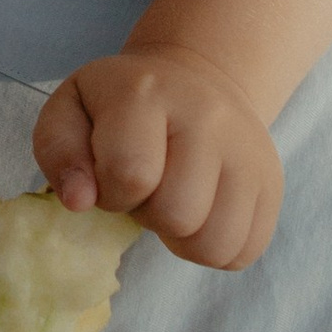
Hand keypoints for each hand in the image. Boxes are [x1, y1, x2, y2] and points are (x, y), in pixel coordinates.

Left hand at [34, 44, 282, 267]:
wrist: (194, 79)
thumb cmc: (120, 106)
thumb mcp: (71, 110)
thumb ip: (59, 152)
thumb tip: (79, 202)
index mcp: (147, 93)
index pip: (131, 173)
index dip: (111, 192)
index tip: (111, 177)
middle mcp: (208, 116)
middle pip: (178, 213)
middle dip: (149, 214)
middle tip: (146, 188)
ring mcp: (249, 150)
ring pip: (215, 243)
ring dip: (182, 239)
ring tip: (172, 202)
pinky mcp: (272, 182)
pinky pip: (243, 252)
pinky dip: (213, 247)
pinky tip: (200, 213)